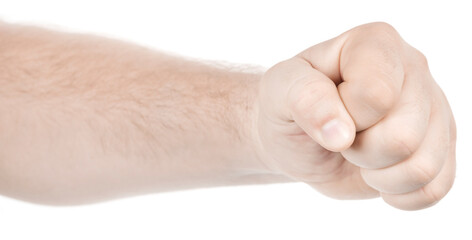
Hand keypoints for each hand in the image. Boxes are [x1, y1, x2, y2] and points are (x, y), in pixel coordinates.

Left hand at [254, 22, 455, 209]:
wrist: (296, 138)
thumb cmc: (287, 107)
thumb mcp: (279, 91)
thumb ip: (304, 98)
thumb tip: (341, 134)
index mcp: (376, 43)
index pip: (377, 95)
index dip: (343, 118)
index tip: (326, 112)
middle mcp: (414, 69)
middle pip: (403, 137)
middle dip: (358, 151)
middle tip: (341, 137)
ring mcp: (433, 109)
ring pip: (421, 166)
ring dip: (377, 175)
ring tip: (359, 154)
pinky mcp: (440, 147)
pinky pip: (433, 188)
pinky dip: (397, 193)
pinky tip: (377, 176)